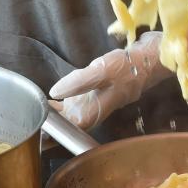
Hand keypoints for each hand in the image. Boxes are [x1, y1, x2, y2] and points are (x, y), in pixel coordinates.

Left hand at [49, 32, 169, 129]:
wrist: (155, 55)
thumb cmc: (131, 64)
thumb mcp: (103, 70)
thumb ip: (79, 81)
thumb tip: (55, 92)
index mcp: (97, 108)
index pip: (71, 127)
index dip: (55, 131)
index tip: (39, 130)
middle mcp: (98, 106)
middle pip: (72, 121)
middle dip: (55, 123)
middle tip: (33, 121)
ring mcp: (101, 96)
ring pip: (77, 109)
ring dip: (60, 111)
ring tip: (40, 109)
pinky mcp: (104, 86)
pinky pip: (83, 95)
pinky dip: (70, 96)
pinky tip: (60, 93)